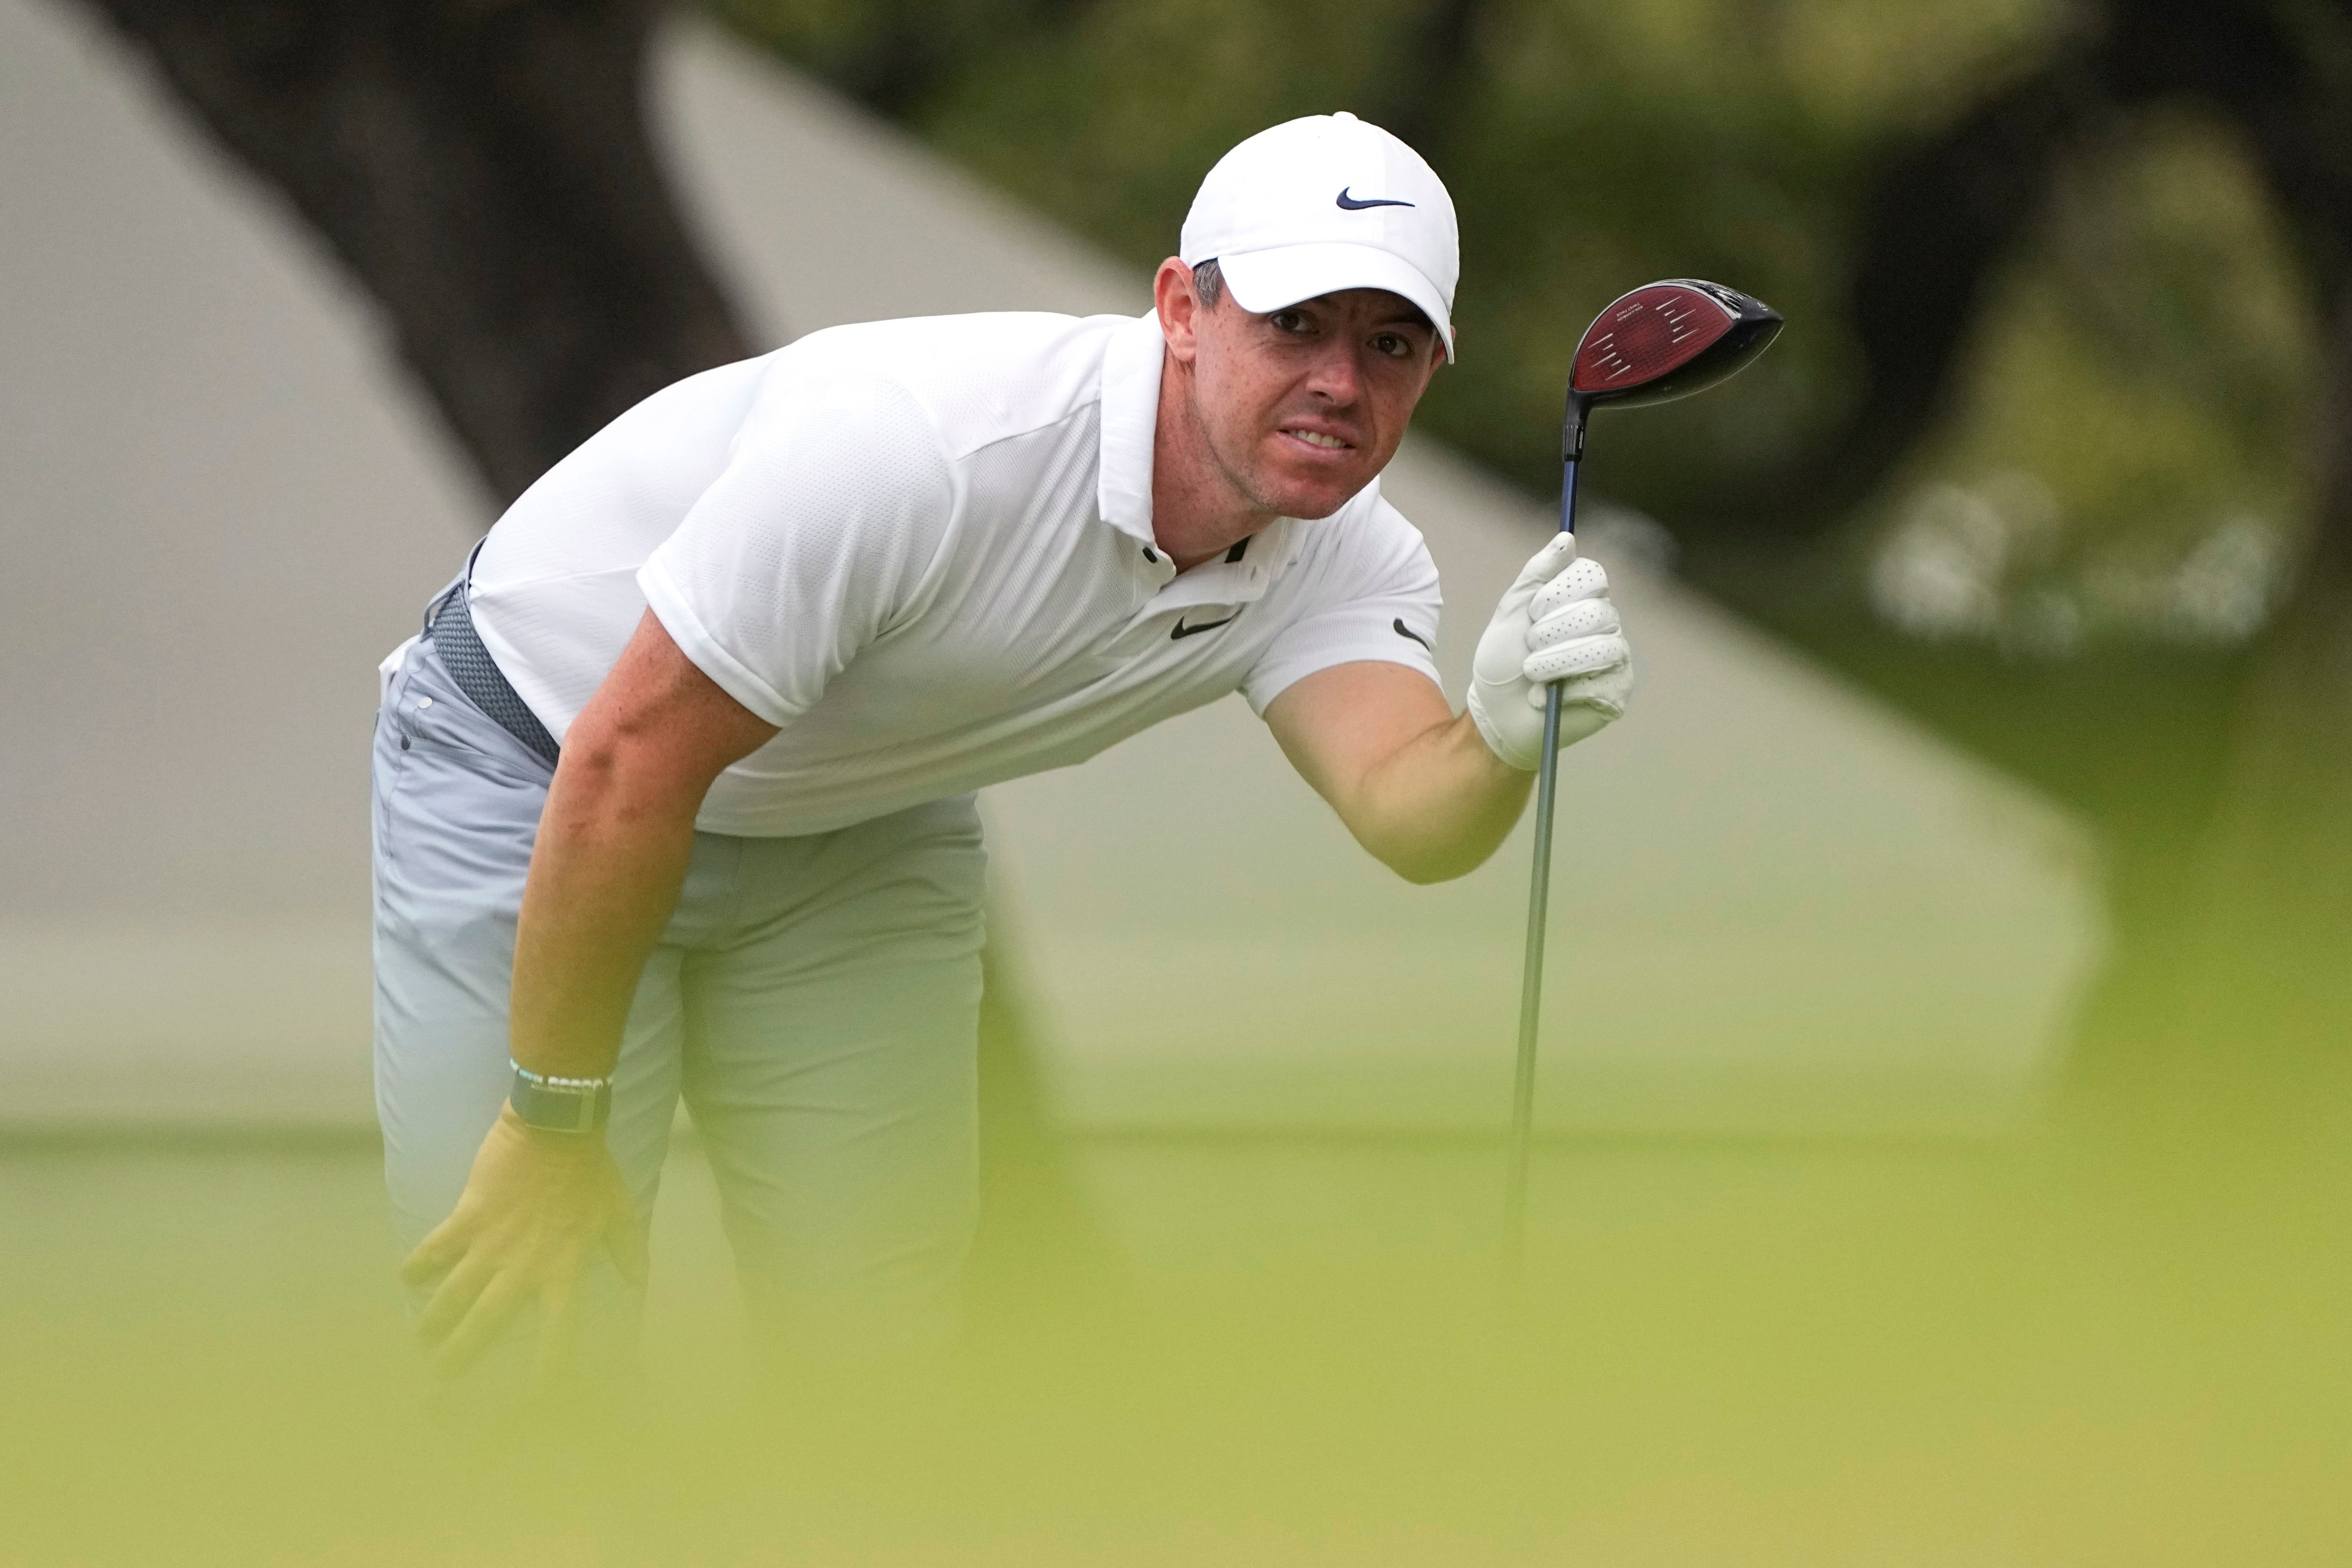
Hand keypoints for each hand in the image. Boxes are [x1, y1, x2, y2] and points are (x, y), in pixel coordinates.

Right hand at [400, 1104, 648, 1383]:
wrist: (557, 1128)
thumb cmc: (592, 1171)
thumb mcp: (621, 1212)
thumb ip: (630, 1250)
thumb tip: (640, 1282)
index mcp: (563, 1269)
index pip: (556, 1331)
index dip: (547, 1366)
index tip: (535, 1396)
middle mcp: (522, 1266)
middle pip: (487, 1323)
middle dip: (461, 1355)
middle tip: (441, 1379)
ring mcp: (491, 1244)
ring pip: (455, 1294)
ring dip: (434, 1319)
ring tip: (420, 1339)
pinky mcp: (467, 1217)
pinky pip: (436, 1247)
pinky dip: (418, 1263)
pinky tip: (403, 1277)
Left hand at [1465, 534, 1633, 771]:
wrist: (1496, 714)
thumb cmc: (1503, 663)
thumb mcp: (1511, 611)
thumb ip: (1537, 573)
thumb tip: (1566, 538)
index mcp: (1583, 601)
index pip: (1593, 575)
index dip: (1558, 593)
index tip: (1533, 613)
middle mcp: (1606, 625)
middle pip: (1596, 611)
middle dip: (1549, 633)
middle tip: (1529, 651)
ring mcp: (1615, 659)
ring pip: (1602, 647)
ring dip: (1554, 663)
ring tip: (1532, 676)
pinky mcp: (1616, 693)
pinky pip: (1601, 683)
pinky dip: (1565, 692)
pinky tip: (1548, 699)